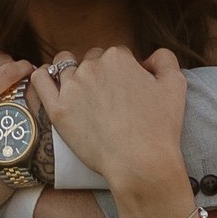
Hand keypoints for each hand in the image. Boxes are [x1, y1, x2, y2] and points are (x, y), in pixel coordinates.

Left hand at [33, 47, 187, 195]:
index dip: (123, 72)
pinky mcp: (57, 109)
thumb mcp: (176, 85)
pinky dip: (42, 76)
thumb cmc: (160, 127)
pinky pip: (40, 80)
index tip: (126, 91)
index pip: (117, 54)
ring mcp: (72, 87)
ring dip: (72, 73)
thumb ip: (164, 59)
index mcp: (118, 57)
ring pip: (64, 66)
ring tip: (81, 93)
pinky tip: (48, 81)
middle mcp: (92, 67)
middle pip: (91, 59)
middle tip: (107, 98)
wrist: (140, 163)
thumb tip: (147, 58)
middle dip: (99, 73)